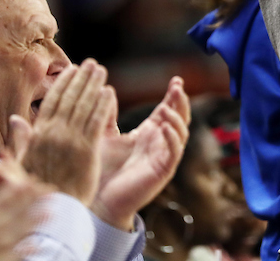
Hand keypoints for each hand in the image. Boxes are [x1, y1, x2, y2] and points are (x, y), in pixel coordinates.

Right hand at [13, 59, 110, 204]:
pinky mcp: (87, 150)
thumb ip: (21, 139)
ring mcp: (71, 140)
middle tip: (92, 63)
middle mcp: (55, 134)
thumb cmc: (35, 189)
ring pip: (85, 106)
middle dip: (82, 78)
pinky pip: (97, 121)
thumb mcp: (22, 162)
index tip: (72, 69)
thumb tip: (15, 119)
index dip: (64, 83)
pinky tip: (109, 92)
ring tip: (101, 71)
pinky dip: (103, 104)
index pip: (53, 101)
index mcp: (39, 135)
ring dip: (94, 85)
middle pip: (71, 98)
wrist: (53, 210)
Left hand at [92, 77, 190, 230]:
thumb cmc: (101, 169)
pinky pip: (174, 152)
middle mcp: (159, 143)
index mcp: (149, 134)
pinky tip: (165, 128)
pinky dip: (172, 139)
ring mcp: (163, 157)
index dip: (174, 96)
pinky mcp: (162, 171)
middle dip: (180, 102)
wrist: (98, 200)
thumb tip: (107, 89)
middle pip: (179, 118)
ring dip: (176, 119)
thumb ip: (107, 114)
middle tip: (177, 87)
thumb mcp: (104, 136)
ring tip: (166, 107)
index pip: (167, 110)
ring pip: (181, 134)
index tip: (176, 80)